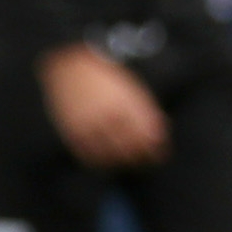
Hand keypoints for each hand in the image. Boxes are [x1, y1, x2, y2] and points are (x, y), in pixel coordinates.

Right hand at [43, 44, 167, 167]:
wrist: (70, 67)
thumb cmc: (107, 78)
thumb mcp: (132, 90)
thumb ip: (148, 113)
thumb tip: (160, 137)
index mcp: (125, 107)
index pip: (145, 139)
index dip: (155, 152)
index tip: (159, 157)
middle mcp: (107, 119)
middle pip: (129, 151)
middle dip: (140, 160)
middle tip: (144, 163)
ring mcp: (88, 127)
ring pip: (108, 158)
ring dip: (120, 164)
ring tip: (126, 163)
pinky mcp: (72, 133)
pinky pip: (88, 158)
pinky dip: (99, 164)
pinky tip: (106, 162)